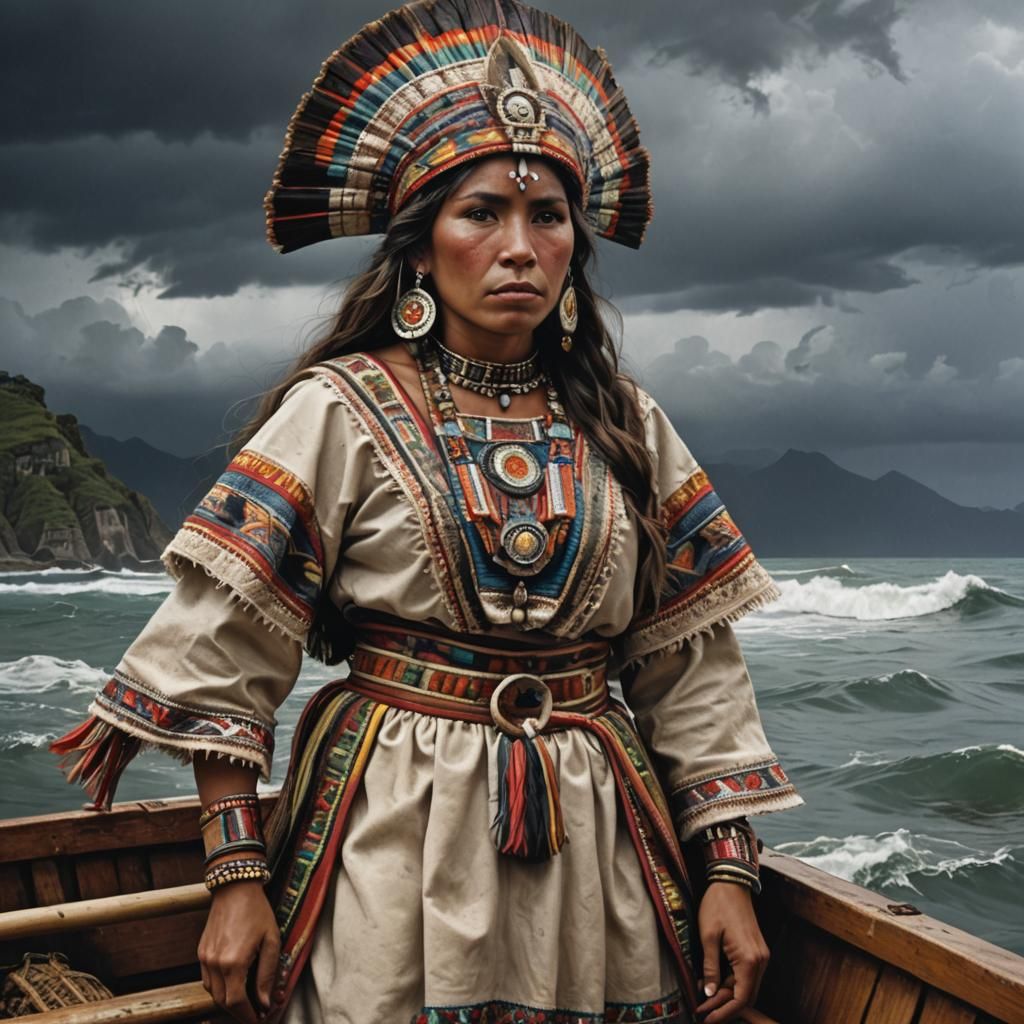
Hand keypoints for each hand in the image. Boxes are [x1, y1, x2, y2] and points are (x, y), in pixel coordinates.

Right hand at [198, 881, 280, 1022]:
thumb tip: (266, 1002)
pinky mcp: (202, 952)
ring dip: (228, 1001)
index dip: (248, 1015)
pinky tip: (233, 984)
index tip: (259, 1019)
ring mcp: (205, 958)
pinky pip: (207, 979)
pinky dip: (219, 988)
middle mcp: (215, 963)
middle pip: (222, 1002)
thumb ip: (267, 974)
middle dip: (238, 1011)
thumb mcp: (271, 941)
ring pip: (213, 993)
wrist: (235, 888)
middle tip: (255, 1012)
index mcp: (233, 962)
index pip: (237, 1002)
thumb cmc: (257, 911)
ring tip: (246, 1001)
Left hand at [695, 882, 769, 1022]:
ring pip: (745, 986)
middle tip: (701, 1011)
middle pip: (745, 995)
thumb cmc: (717, 906)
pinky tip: (713, 983)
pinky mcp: (756, 950)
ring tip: (703, 999)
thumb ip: (710, 968)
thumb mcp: (708, 937)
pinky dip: (731, 982)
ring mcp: (760, 955)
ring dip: (726, 995)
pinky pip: (745, 974)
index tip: (706, 1019)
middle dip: (723, 1006)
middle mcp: (760, 960)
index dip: (724, 1013)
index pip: (741, 999)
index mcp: (749, 959)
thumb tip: (709, 994)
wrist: (732, 883)